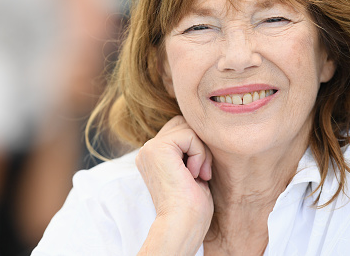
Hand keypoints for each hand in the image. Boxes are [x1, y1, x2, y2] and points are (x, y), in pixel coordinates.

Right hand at [135, 116, 213, 254]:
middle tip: (202, 173)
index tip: (200, 174)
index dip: (197, 147)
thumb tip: (202, 128)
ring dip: (201, 152)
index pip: (180, 130)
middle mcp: (147, 150)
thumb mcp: (191, 171)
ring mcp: (150, 148)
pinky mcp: (157, 148)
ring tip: (198, 175)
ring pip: (188, 128)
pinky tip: (193, 174)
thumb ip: (189, 150)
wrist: (182, 225)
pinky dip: (200, 154)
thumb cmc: (192, 206)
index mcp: (153, 156)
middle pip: (183, 124)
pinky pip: (189, 135)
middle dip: (200, 145)